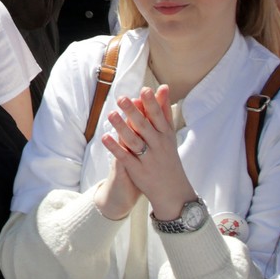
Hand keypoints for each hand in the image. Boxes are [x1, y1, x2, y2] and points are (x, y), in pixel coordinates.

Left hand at [99, 86, 193, 221]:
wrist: (174, 192)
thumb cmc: (169, 157)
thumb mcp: (170, 133)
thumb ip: (165, 110)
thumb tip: (163, 86)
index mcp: (166, 135)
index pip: (158, 117)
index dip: (151, 104)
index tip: (144, 90)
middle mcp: (158, 146)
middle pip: (145, 127)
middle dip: (134, 113)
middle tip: (121, 98)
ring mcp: (148, 159)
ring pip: (134, 141)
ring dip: (122, 128)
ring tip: (110, 114)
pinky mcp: (138, 171)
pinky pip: (125, 157)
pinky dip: (115, 148)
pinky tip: (105, 137)